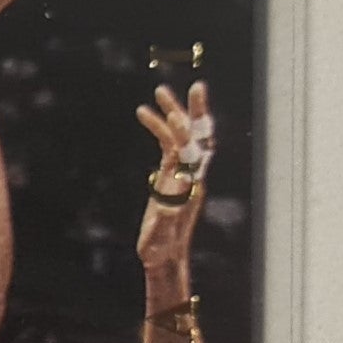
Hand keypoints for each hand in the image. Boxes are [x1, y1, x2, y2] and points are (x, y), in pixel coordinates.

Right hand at [137, 82, 211, 268]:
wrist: (164, 256)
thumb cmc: (160, 248)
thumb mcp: (161, 234)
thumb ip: (166, 216)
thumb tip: (171, 197)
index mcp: (190, 187)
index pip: (192, 154)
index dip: (186, 133)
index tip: (177, 115)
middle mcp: (191, 176)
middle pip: (198, 138)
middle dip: (196, 112)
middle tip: (196, 86)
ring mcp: (182, 174)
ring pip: (182, 137)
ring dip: (173, 114)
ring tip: (158, 93)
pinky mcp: (170, 176)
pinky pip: (168, 146)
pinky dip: (158, 129)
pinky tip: (144, 115)